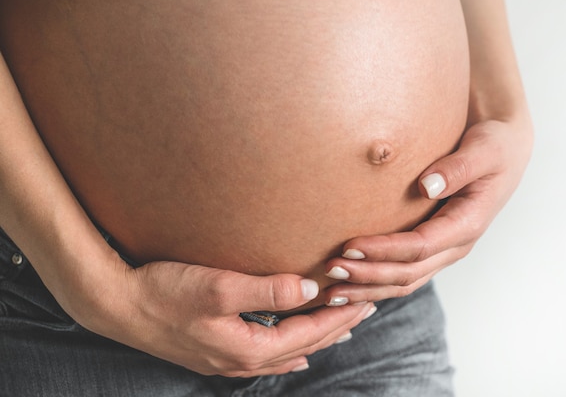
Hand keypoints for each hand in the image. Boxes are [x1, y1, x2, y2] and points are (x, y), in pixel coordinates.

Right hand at [83, 258, 373, 376]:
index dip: (339, 316)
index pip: (309, 333)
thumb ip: (268, 290)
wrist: (117, 306)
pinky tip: (295, 352)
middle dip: (336, 328)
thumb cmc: (165, 292)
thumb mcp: (220, 287)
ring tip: (341, 328)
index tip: (365, 300)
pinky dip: (290, 349)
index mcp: (248, 347)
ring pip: (287, 352)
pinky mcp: (215, 352)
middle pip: (303, 345)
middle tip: (365, 310)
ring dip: (316, 338)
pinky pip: (266, 356)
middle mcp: (241, 360)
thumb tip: (310, 288)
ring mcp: (227, 360)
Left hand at [322, 116, 532, 304]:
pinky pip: (404, 274)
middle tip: (329, 272)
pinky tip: (351, 290)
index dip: (383, 250)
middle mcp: (455, 245)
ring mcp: (444, 251)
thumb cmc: (493, 146)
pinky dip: (376, 285)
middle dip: (368, 276)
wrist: (503, 152)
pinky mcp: (432, 248)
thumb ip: (458, 167)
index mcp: (468, 224)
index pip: (419, 247)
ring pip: (404, 282)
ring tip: (331, 293)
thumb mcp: (484, 150)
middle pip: (407, 273)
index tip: (348, 247)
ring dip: (368, 289)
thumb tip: (428, 186)